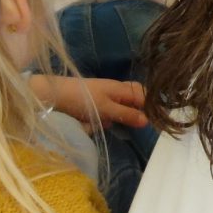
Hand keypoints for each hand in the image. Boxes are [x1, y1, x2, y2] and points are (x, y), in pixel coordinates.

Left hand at [27, 73, 147, 130]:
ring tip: (122, 125)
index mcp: (121, 88)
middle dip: (137, 111)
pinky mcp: (94, 104)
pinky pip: (107, 112)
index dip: (153, 106)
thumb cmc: (81, 98)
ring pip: (121, 106)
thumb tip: (148, 120)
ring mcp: (104, 97)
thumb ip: (126, 114)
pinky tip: (102, 124)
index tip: (160, 120)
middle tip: (140, 124)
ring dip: (122, 115)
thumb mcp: (106, 108)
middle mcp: (115, 90)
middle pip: (134, 99)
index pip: (144, 95)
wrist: (52, 95)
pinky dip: (107, 118)